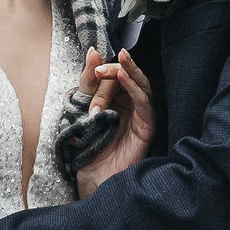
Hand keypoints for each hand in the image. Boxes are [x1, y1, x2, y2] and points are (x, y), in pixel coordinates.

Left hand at [75, 49, 152, 194]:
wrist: (92, 178)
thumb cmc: (88, 146)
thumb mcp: (82, 108)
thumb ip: (88, 82)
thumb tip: (93, 52)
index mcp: (116, 99)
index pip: (115, 75)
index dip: (105, 69)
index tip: (93, 67)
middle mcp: (130, 105)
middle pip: (130, 77)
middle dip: (116, 69)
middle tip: (102, 68)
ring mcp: (140, 116)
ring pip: (141, 86)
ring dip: (131, 72)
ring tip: (120, 60)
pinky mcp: (147, 127)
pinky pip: (145, 103)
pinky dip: (136, 89)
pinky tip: (125, 79)